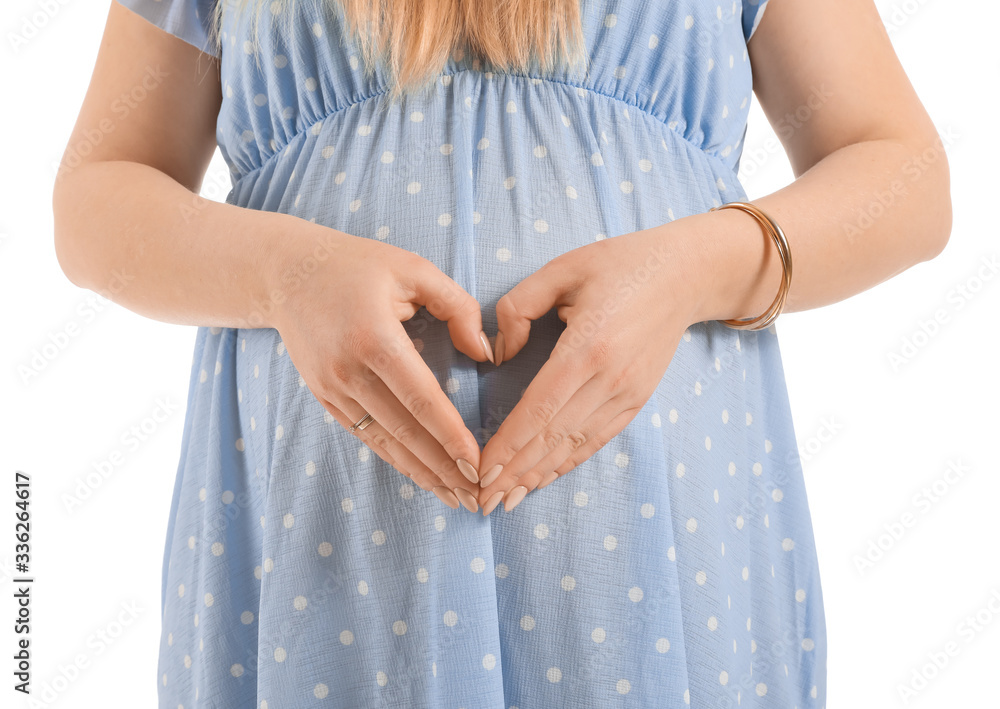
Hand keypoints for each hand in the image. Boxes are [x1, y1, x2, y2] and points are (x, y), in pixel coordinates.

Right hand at [267, 223, 493, 511]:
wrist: (287, 273)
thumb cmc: (358, 266)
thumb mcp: (413, 269)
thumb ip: (456, 305)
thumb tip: (485, 353)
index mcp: (374, 337)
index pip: (421, 398)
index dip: (450, 435)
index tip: (478, 462)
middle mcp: (348, 370)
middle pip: (404, 431)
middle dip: (443, 467)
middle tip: (478, 496)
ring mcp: (332, 388)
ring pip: (383, 442)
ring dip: (421, 473)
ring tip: (455, 497)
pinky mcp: (324, 397)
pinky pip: (365, 436)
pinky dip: (395, 459)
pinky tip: (421, 475)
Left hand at [475, 216, 713, 513]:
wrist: (685, 274)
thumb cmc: (618, 264)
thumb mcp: (561, 269)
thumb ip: (518, 308)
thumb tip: (500, 355)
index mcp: (588, 346)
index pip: (539, 409)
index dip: (509, 444)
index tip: (482, 468)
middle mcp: (610, 378)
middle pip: (553, 437)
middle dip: (515, 472)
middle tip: (481, 500)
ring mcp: (628, 392)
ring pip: (575, 445)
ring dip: (538, 476)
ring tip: (505, 500)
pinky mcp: (638, 399)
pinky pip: (598, 439)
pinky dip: (569, 462)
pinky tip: (544, 478)